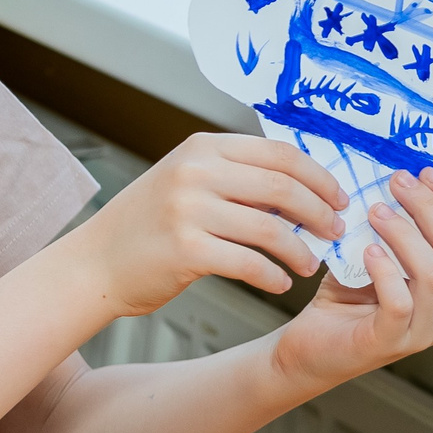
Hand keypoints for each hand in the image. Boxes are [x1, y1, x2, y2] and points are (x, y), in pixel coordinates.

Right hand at [68, 132, 348, 314]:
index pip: (279, 153)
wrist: (94, 264)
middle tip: (335, 232)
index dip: (320, 176)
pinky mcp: (186, 250)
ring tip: (309, 265)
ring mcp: (188, 210)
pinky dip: (273, 276)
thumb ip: (234, 178)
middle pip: (283, 186)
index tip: (338, 198)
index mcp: (201, 148)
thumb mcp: (184, 183)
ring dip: (300, 250)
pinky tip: (279, 284)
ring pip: (271, 228)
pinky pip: (250, 263)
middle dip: (320, 212)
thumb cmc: (145, 228)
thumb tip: (301, 189)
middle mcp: (195, 172)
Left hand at [271, 168, 432, 390]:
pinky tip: (367, 251)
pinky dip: (386, 272)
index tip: (426, 172)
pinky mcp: (391, 343)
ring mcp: (424, 332)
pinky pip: (401, 303)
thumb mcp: (378, 253)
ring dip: (407, 234)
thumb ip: (396, 226)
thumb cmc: (347, 297)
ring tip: (376, 211)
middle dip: (430, 208)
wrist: (310, 344)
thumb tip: (400, 178)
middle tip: (398, 182)